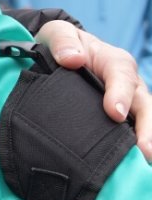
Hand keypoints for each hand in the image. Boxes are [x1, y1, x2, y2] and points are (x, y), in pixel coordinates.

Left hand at [33, 20, 151, 161]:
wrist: (60, 54)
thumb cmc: (62, 44)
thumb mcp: (57, 33)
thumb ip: (63, 42)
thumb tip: (72, 58)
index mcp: (114, 62)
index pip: (122, 77)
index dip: (120, 95)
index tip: (114, 113)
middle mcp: (128, 85)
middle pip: (144, 105)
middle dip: (147, 129)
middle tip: (145, 151)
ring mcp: (129, 104)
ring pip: (145, 121)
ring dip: (147, 140)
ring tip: (145, 163)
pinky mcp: (123, 119)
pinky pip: (134, 131)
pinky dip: (136, 148)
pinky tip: (134, 166)